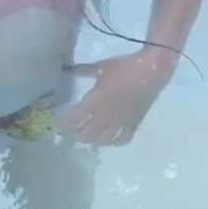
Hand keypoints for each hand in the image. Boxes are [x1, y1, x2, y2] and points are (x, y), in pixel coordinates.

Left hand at [54, 50, 171, 145]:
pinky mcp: (134, 123)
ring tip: (82, 136)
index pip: (75, 119)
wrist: (152, 70)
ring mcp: (121, 121)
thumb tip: (66, 69)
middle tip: (65, 132)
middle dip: (73, 134)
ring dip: (90, 140)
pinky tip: (107, 140)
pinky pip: (122, 139)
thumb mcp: (100, 67)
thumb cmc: (124, 66)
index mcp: (96, 101)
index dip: (63, 124)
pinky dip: (112, 142)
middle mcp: (107, 115)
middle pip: (86, 132)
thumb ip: (82, 70)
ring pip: (102, 139)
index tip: (55, 125)